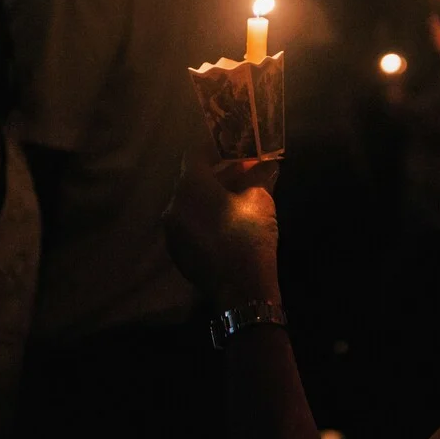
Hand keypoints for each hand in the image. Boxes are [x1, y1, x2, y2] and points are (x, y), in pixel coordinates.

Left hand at [163, 147, 281, 307]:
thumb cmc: (249, 236)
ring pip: (190, 202)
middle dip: (217, 172)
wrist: (241, 291)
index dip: (215, 147)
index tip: (235, 147)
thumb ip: (259, 175)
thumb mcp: (260, 199)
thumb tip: (268, 162)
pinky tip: (227, 220)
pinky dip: (204, 216)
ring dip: (211, 194)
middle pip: (192, 178)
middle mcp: (173, 204)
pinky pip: (189, 223)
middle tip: (243, 170)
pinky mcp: (176, 250)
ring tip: (238, 195)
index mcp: (190, 186)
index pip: (195, 153)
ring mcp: (171, 230)